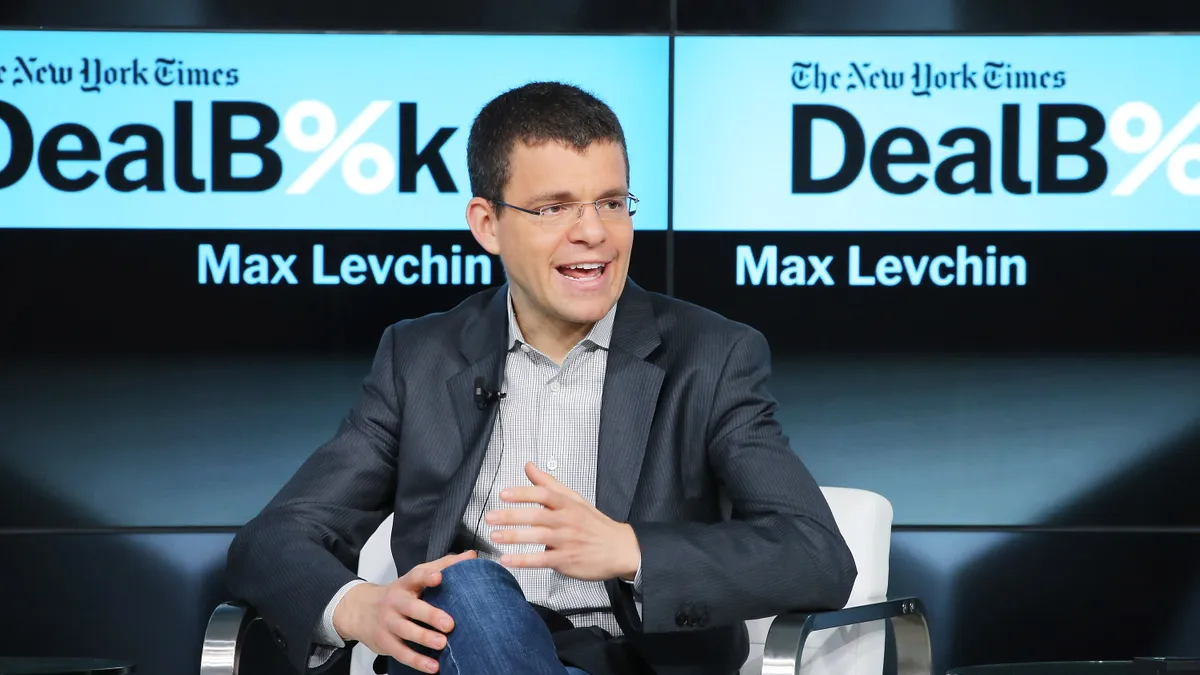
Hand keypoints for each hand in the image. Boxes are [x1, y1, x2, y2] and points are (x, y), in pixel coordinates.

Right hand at [333, 550, 476, 673]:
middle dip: (430, 615)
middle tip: (449, 624)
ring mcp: (388, 623)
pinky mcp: (386, 642)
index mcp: (405, 584)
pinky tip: (433, 666)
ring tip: (442, 644)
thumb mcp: (414, 578)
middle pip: (411, 608)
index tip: (439, 577)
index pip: (415, 576)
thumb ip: (443, 566)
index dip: (427, 576)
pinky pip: (401, 653)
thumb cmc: (396, 595)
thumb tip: (470, 555)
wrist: (359, 610)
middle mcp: (395, 602)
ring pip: (405, 631)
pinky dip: (417, 661)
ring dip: (424, 639)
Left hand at [486, 462, 639, 580]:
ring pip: (537, 537)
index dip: (523, 493)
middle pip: (536, 516)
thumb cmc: (595, 524)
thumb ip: (549, 483)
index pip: (544, 494)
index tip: (504, 494)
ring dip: (513, 537)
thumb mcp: (575, 499)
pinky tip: (507, 559)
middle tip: (490, 517)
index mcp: (568, 504)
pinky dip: (523, 560)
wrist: (620, 549)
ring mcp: (567, 541)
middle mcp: (567, 521)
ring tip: (494, 536)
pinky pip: (541, 560)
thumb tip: (529, 467)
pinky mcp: (566, 560)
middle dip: (511, 516)